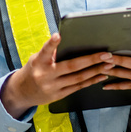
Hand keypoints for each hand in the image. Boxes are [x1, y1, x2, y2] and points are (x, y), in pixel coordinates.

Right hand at [0, 33, 114, 118]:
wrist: (21, 92)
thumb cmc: (33, 70)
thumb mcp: (36, 58)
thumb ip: (50, 52)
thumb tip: (66, 42)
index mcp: (38, 62)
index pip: (45, 51)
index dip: (51, 44)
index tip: (58, 35)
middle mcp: (45, 75)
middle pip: (71, 66)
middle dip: (91, 60)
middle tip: (106, 54)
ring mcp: (52, 87)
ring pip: (78, 78)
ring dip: (96, 71)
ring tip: (109, 64)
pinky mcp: (58, 96)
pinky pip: (78, 87)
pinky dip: (91, 81)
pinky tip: (101, 75)